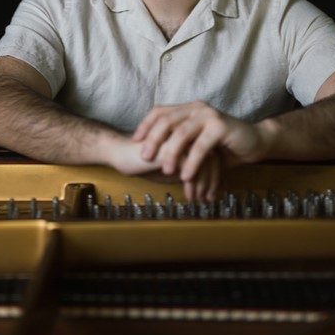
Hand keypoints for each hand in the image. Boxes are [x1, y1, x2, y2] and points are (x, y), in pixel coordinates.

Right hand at [104, 126, 222, 201]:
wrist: (119, 152)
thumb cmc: (142, 160)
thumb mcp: (169, 168)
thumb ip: (186, 171)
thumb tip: (205, 187)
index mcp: (187, 135)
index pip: (211, 153)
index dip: (214, 174)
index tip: (212, 191)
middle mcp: (186, 134)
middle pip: (213, 156)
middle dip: (214, 180)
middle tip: (210, 198)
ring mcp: (180, 140)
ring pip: (206, 162)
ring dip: (206, 185)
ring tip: (200, 200)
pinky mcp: (172, 149)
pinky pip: (191, 168)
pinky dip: (194, 185)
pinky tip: (189, 196)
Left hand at [133, 101, 264, 183]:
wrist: (254, 142)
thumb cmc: (223, 145)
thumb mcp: (196, 142)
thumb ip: (178, 142)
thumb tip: (150, 152)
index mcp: (188, 109)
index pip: (160, 111)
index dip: (145, 124)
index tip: (134, 140)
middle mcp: (196, 108)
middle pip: (167, 120)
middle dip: (153, 139)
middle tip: (144, 157)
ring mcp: (209, 115)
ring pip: (182, 132)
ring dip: (171, 152)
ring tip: (165, 170)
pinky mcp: (221, 126)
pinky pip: (202, 145)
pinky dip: (192, 161)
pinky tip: (186, 175)